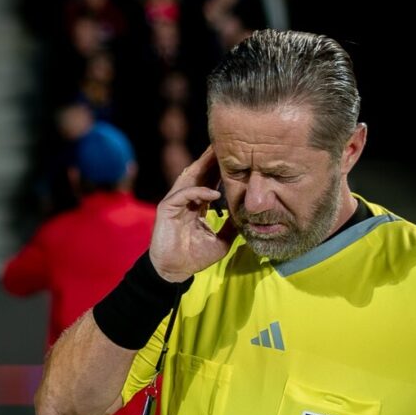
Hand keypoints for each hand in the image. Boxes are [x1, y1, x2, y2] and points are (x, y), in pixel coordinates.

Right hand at [147, 146, 236, 282]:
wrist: (175, 270)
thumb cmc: (195, 257)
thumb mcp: (222, 240)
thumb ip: (231, 226)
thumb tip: (248, 216)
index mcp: (196, 205)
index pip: (209, 181)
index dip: (220, 169)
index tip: (236, 157)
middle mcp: (185, 200)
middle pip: (200, 173)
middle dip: (212, 159)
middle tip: (227, 144)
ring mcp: (175, 202)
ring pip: (190, 177)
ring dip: (204, 166)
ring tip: (219, 154)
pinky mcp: (167, 209)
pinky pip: (184, 194)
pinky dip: (199, 192)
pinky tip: (214, 193)